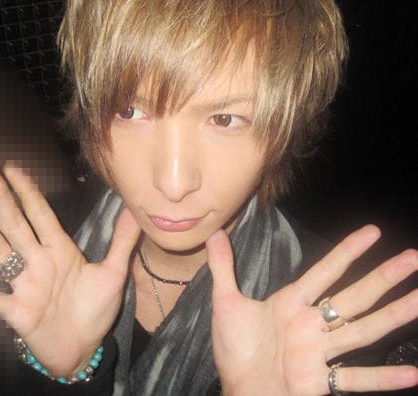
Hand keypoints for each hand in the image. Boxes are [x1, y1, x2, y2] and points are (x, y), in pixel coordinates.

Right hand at [0, 163, 139, 375]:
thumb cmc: (95, 309)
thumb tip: (135, 211)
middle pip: (16, 223)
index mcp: (59, 250)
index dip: (28, 191)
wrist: (85, 348)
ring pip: (0, 250)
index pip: (40, 214)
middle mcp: (38, 262)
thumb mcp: (113, 272)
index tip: (14, 169)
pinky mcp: (18, 312)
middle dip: (2, 197)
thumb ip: (121, 241)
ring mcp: (25, 285)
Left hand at [206, 226, 417, 395]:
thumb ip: (223, 267)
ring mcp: (319, 353)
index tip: (373, 232)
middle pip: (355, 296)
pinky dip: (382, 378)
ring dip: (393, 316)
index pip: (327, 271)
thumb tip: (213, 233)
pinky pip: (355, 379)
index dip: (348, 251)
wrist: (235, 392)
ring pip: (363, 330)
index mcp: (292, 304)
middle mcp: (312, 325)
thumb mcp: (226, 303)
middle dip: (383, 277)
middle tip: (412, 257)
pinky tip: (413, 375)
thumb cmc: (234, 350)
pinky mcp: (318, 382)